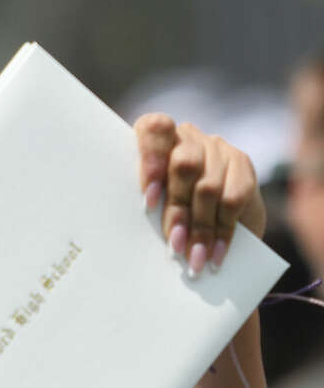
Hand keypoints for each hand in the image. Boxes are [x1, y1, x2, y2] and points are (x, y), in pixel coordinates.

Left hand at [135, 114, 266, 277]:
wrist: (221, 221)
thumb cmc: (173, 214)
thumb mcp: (156, 207)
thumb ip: (152, 205)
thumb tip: (144, 234)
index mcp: (157, 141)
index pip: (154, 129)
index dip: (151, 161)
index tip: (149, 200)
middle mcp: (188, 138)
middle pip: (183, 166)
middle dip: (178, 210)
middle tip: (174, 245)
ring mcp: (217, 149)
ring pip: (208, 187)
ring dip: (200, 229)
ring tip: (193, 259)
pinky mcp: (242, 164)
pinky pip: (233, 200)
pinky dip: (222, 231)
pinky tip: (215, 254)